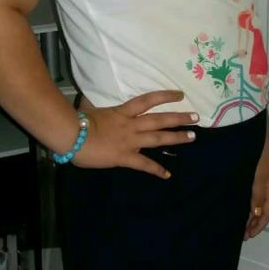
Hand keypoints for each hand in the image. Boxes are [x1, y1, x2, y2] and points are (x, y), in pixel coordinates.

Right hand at [73, 90, 196, 177]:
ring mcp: (130, 140)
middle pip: (160, 119)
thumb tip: (90, 102)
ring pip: (158, 138)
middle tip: (196, 118)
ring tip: (192, 137)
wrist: (72, 136)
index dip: (165, 96)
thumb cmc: (78, 121)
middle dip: (179, 118)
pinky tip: (167, 174)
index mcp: (122, 111)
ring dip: (176, 137)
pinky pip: (144, 164)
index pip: (148, 100)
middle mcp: (131, 124)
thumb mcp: (90, 108)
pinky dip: (156, 169)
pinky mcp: (125, 157)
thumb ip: (97, 106)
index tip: (180, 95)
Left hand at [244, 129, 268, 239]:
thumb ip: (258, 194)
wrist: (251, 131)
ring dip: (248, 213)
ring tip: (238, 223)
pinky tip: (234, 203)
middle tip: (242, 234)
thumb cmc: (257, 152)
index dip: (260, 224)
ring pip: (254, 201)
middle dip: (254, 222)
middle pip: (261, 208)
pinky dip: (243, 201)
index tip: (249, 235)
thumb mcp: (258, 175)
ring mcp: (256, 178)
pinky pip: (248, 192)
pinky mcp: (248, 171)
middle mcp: (264, 184)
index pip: (267, 210)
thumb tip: (257, 213)